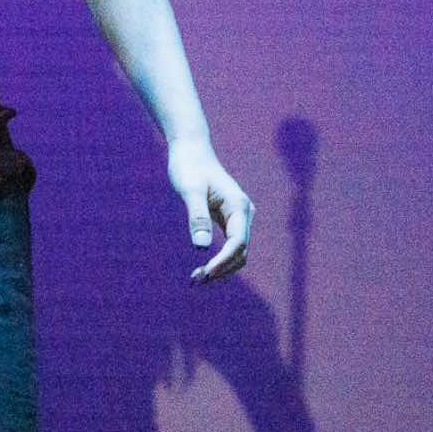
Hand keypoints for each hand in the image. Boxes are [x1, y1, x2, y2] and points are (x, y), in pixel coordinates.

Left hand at [168, 136, 252, 284]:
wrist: (191, 151)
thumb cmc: (189, 167)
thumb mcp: (190, 190)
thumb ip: (197, 217)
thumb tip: (201, 247)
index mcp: (238, 206)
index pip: (237, 242)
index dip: (223, 261)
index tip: (205, 273)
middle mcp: (243, 213)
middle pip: (240, 252)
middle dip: (221, 269)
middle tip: (195, 280)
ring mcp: (238, 217)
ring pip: (237, 252)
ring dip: (220, 268)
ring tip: (196, 279)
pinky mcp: (229, 220)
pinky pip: (229, 247)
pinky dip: (218, 260)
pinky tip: (201, 268)